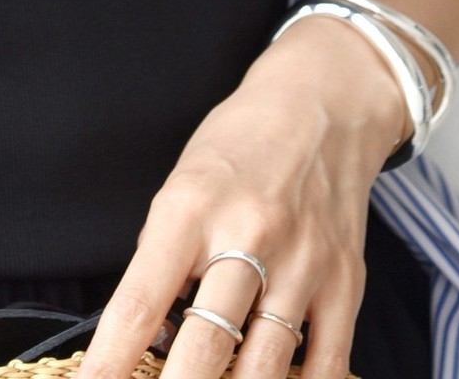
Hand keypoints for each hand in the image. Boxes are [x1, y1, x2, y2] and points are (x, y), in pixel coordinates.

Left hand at [75, 15, 408, 378]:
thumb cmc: (239, 144)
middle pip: (204, 346)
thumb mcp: (182, 182)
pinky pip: (325, 366)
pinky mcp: (345, 284)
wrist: (320, 106)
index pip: (141, 302)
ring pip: (262, 367)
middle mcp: (248, 236)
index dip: (112, 358)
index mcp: (191, 207)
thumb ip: (164, 255)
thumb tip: (150, 334)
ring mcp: (302, 264)